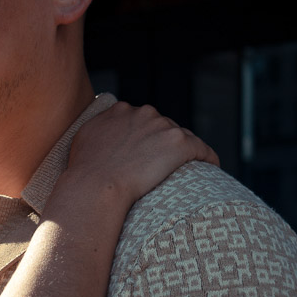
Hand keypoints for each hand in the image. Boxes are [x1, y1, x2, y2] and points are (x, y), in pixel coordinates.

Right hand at [63, 102, 217, 205]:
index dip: (146, 138)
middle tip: (162, 168)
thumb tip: (105, 135)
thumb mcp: (85, 138)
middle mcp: (144, 113)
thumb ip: (100, 129)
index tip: (146, 155)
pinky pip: (202, 150)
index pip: (143, 120)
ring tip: (186, 171)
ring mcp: (163, 127)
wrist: (96, 185)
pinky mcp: (180, 143)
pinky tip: (211, 169)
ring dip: (183, 153)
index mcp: (122, 110)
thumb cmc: (85, 171)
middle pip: (164, 127)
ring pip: (182, 138)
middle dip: (163, 145)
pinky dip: (207, 159)